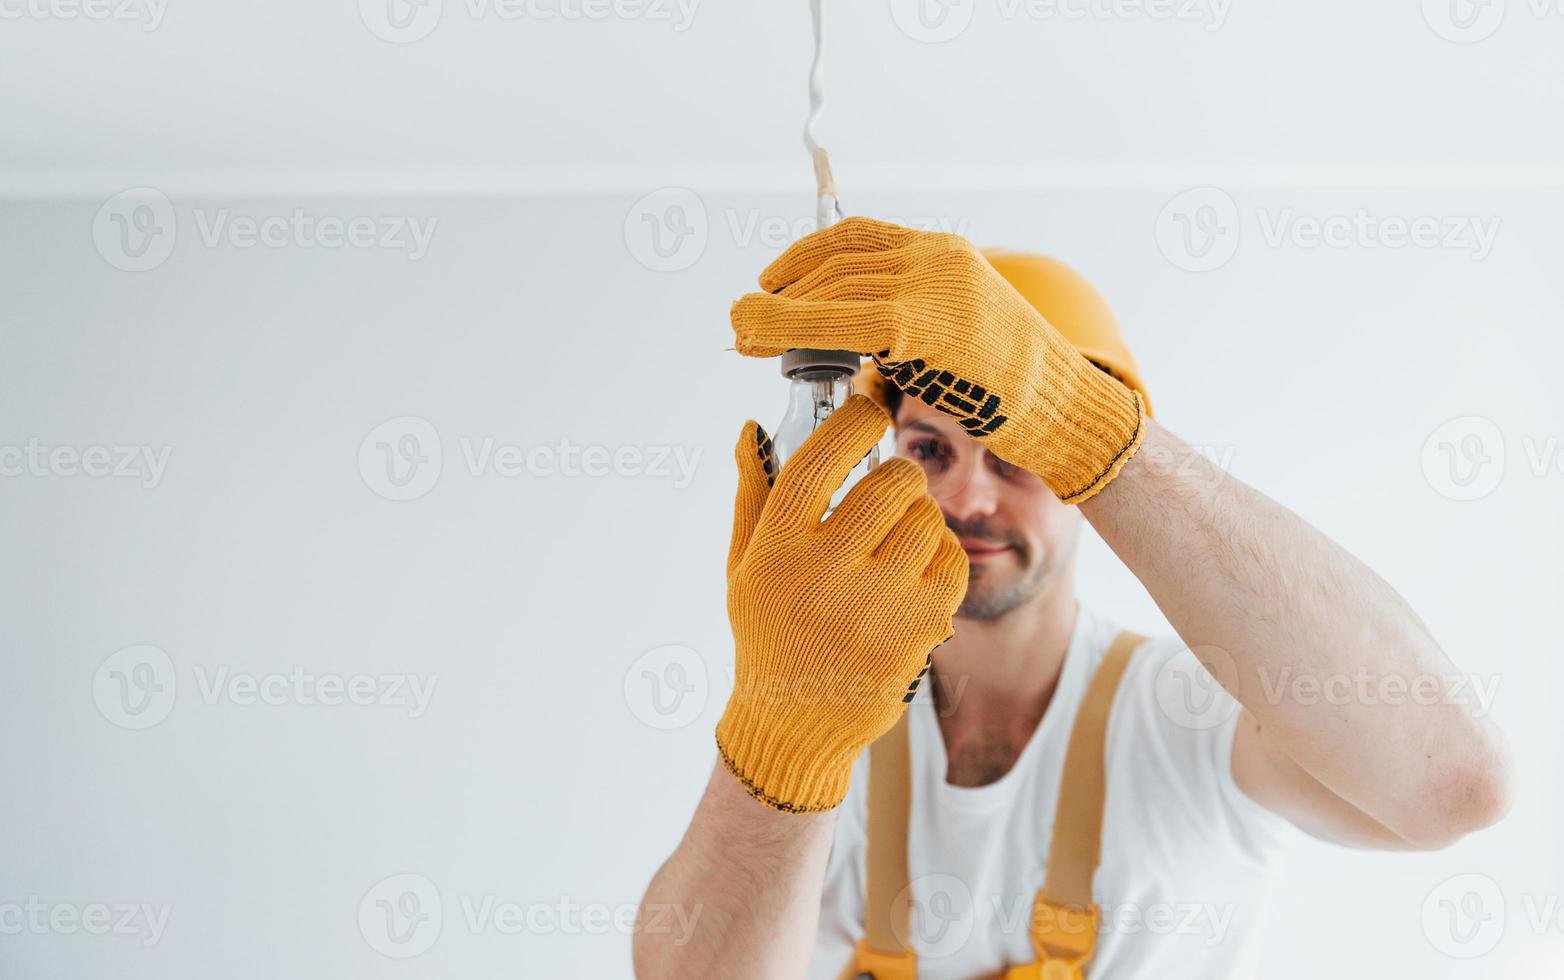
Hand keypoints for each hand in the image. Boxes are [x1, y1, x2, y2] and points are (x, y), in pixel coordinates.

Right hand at [717, 395, 967, 812]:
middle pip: (889, 483)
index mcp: (777, 550)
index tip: (864, 411)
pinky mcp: (919, 628)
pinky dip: (941, 554)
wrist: (796, 722)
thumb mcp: (743, 568)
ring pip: (927, 518)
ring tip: (899, 537)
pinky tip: (917, 568)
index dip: (851, 422)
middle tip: (889, 487)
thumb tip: (753, 429)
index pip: (819, 460)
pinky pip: (952, 559)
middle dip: (896, 475)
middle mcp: (826, 574)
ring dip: (919, 516)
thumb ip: (752, 495)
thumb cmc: (769, 633)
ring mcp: (878, 603)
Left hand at [730, 217, 1145, 502]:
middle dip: (783, 288)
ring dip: (775, 310)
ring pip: (832, 288)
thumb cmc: (1010, 387)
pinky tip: (763, 341)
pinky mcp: (922, 325)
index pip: (858, 236)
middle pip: (837, 261)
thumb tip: (840, 330)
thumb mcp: (955, 333)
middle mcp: (936, 259)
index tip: (773, 279)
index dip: (806, 254)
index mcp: (944, 253)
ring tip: (741, 332)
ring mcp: (931, 287)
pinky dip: (791, 327)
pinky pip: (842, 320)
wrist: (1064, 407)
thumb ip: (903, 320)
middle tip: (743, 316)